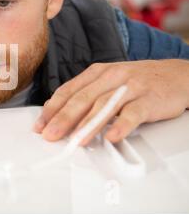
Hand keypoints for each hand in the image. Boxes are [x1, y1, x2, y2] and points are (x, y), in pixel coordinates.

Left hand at [34, 60, 188, 145]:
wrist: (177, 75)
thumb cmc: (137, 82)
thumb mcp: (108, 82)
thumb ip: (86, 96)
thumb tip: (58, 114)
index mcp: (97, 73)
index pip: (68, 91)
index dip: (52, 109)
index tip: (39, 126)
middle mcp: (111, 77)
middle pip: (82, 99)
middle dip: (63, 119)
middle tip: (50, 136)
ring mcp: (130, 87)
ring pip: (104, 105)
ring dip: (88, 124)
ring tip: (75, 141)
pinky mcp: (149, 99)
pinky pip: (134, 113)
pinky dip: (122, 125)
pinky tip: (112, 137)